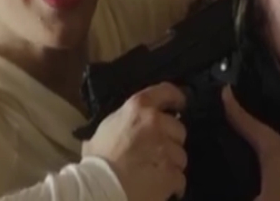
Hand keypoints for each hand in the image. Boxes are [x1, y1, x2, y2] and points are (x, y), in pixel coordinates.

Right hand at [82, 82, 187, 200]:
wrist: (100, 188)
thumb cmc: (98, 157)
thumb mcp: (106, 128)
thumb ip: (123, 120)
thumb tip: (127, 123)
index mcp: (139, 107)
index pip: (167, 92)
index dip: (176, 98)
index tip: (179, 105)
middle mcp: (157, 123)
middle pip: (178, 129)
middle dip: (171, 140)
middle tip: (156, 151)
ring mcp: (167, 149)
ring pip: (181, 156)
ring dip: (172, 164)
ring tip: (156, 172)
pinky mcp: (173, 173)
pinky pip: (180, 178)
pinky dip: (173, 185)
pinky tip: (160, 188)